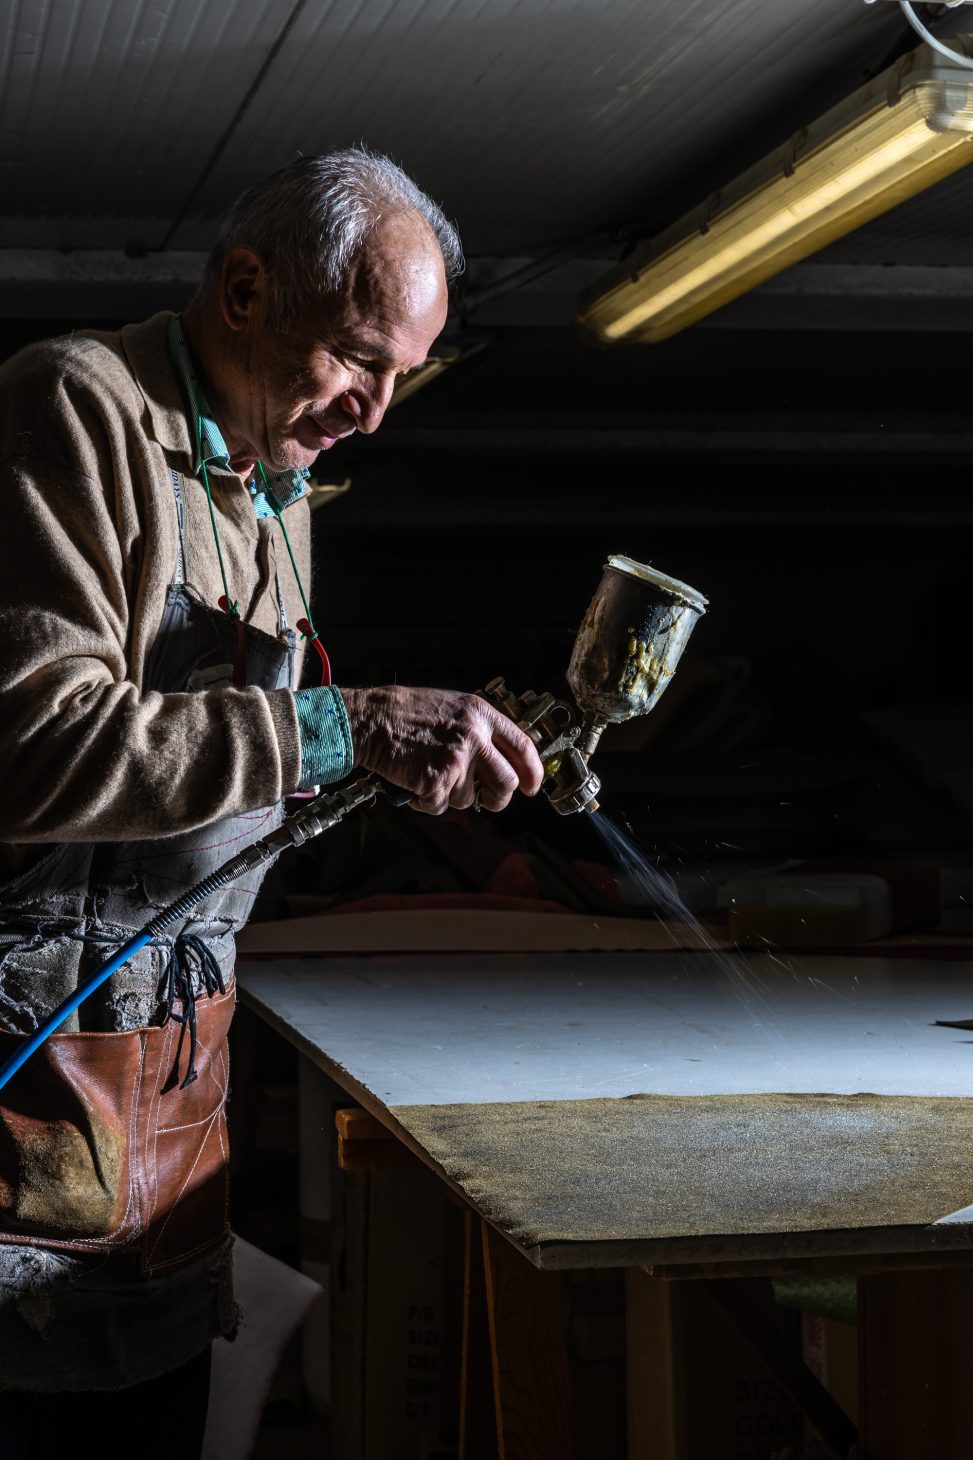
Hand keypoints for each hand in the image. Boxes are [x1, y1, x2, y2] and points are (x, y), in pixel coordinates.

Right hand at [340, 685, 544, 814]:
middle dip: (498, 799)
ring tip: (429, 775)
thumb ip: (478, 730)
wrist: (370, 720)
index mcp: (481, 715)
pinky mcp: (437, 781)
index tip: (532, 787)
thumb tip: (498, 760)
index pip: (523, 747)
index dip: (533, 772)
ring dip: (450, 796)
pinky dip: (427, 802)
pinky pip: (441, 807)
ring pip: (469, 799)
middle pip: (507, 783)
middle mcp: (474, 737)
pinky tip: (414, 782)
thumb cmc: (405, 713)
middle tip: (487, 800)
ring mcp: (457, 760)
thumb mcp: (452, 707)